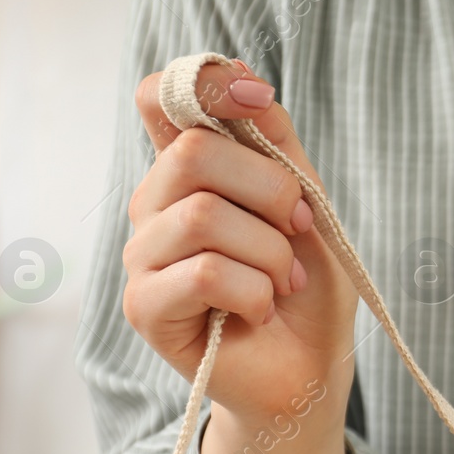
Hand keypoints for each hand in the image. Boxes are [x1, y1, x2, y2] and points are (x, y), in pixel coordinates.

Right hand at [123, 59, 356, 425]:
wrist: (309, 370)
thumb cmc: (306, 290)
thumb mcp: (309, 204)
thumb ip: (277, 143)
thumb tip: (248, 83)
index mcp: (188, 173)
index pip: (163, 98)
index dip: (206, 84)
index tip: (258, 99)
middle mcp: (155, 207)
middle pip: (191, 153)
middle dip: (269, 190)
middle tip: (299, 231)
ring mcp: (143, 257)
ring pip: (202, 217)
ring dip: (269, 252)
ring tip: (282, 282)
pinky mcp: (144, 307)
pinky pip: (205, 273)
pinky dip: (254, 292)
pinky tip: (260, 310)